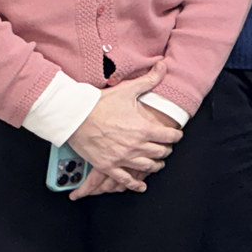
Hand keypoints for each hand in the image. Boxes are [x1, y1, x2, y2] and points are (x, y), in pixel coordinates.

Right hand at [66, 60, 182, 198]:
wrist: (75, 116)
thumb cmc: (101, 102)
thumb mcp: (127, 90)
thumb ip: (149, 80)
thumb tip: (163, 66)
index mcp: (144, 128)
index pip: (170, 136)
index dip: (176, 136)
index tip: (176, 135)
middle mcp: (136, 146)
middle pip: (160, 153)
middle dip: (166, 150)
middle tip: (166, 148)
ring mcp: (122, 157)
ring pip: (146, 167)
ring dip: (155, 166)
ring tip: (158, 164)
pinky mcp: (107, 166)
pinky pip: (125, 180)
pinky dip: (135, 184)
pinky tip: (140, 186)